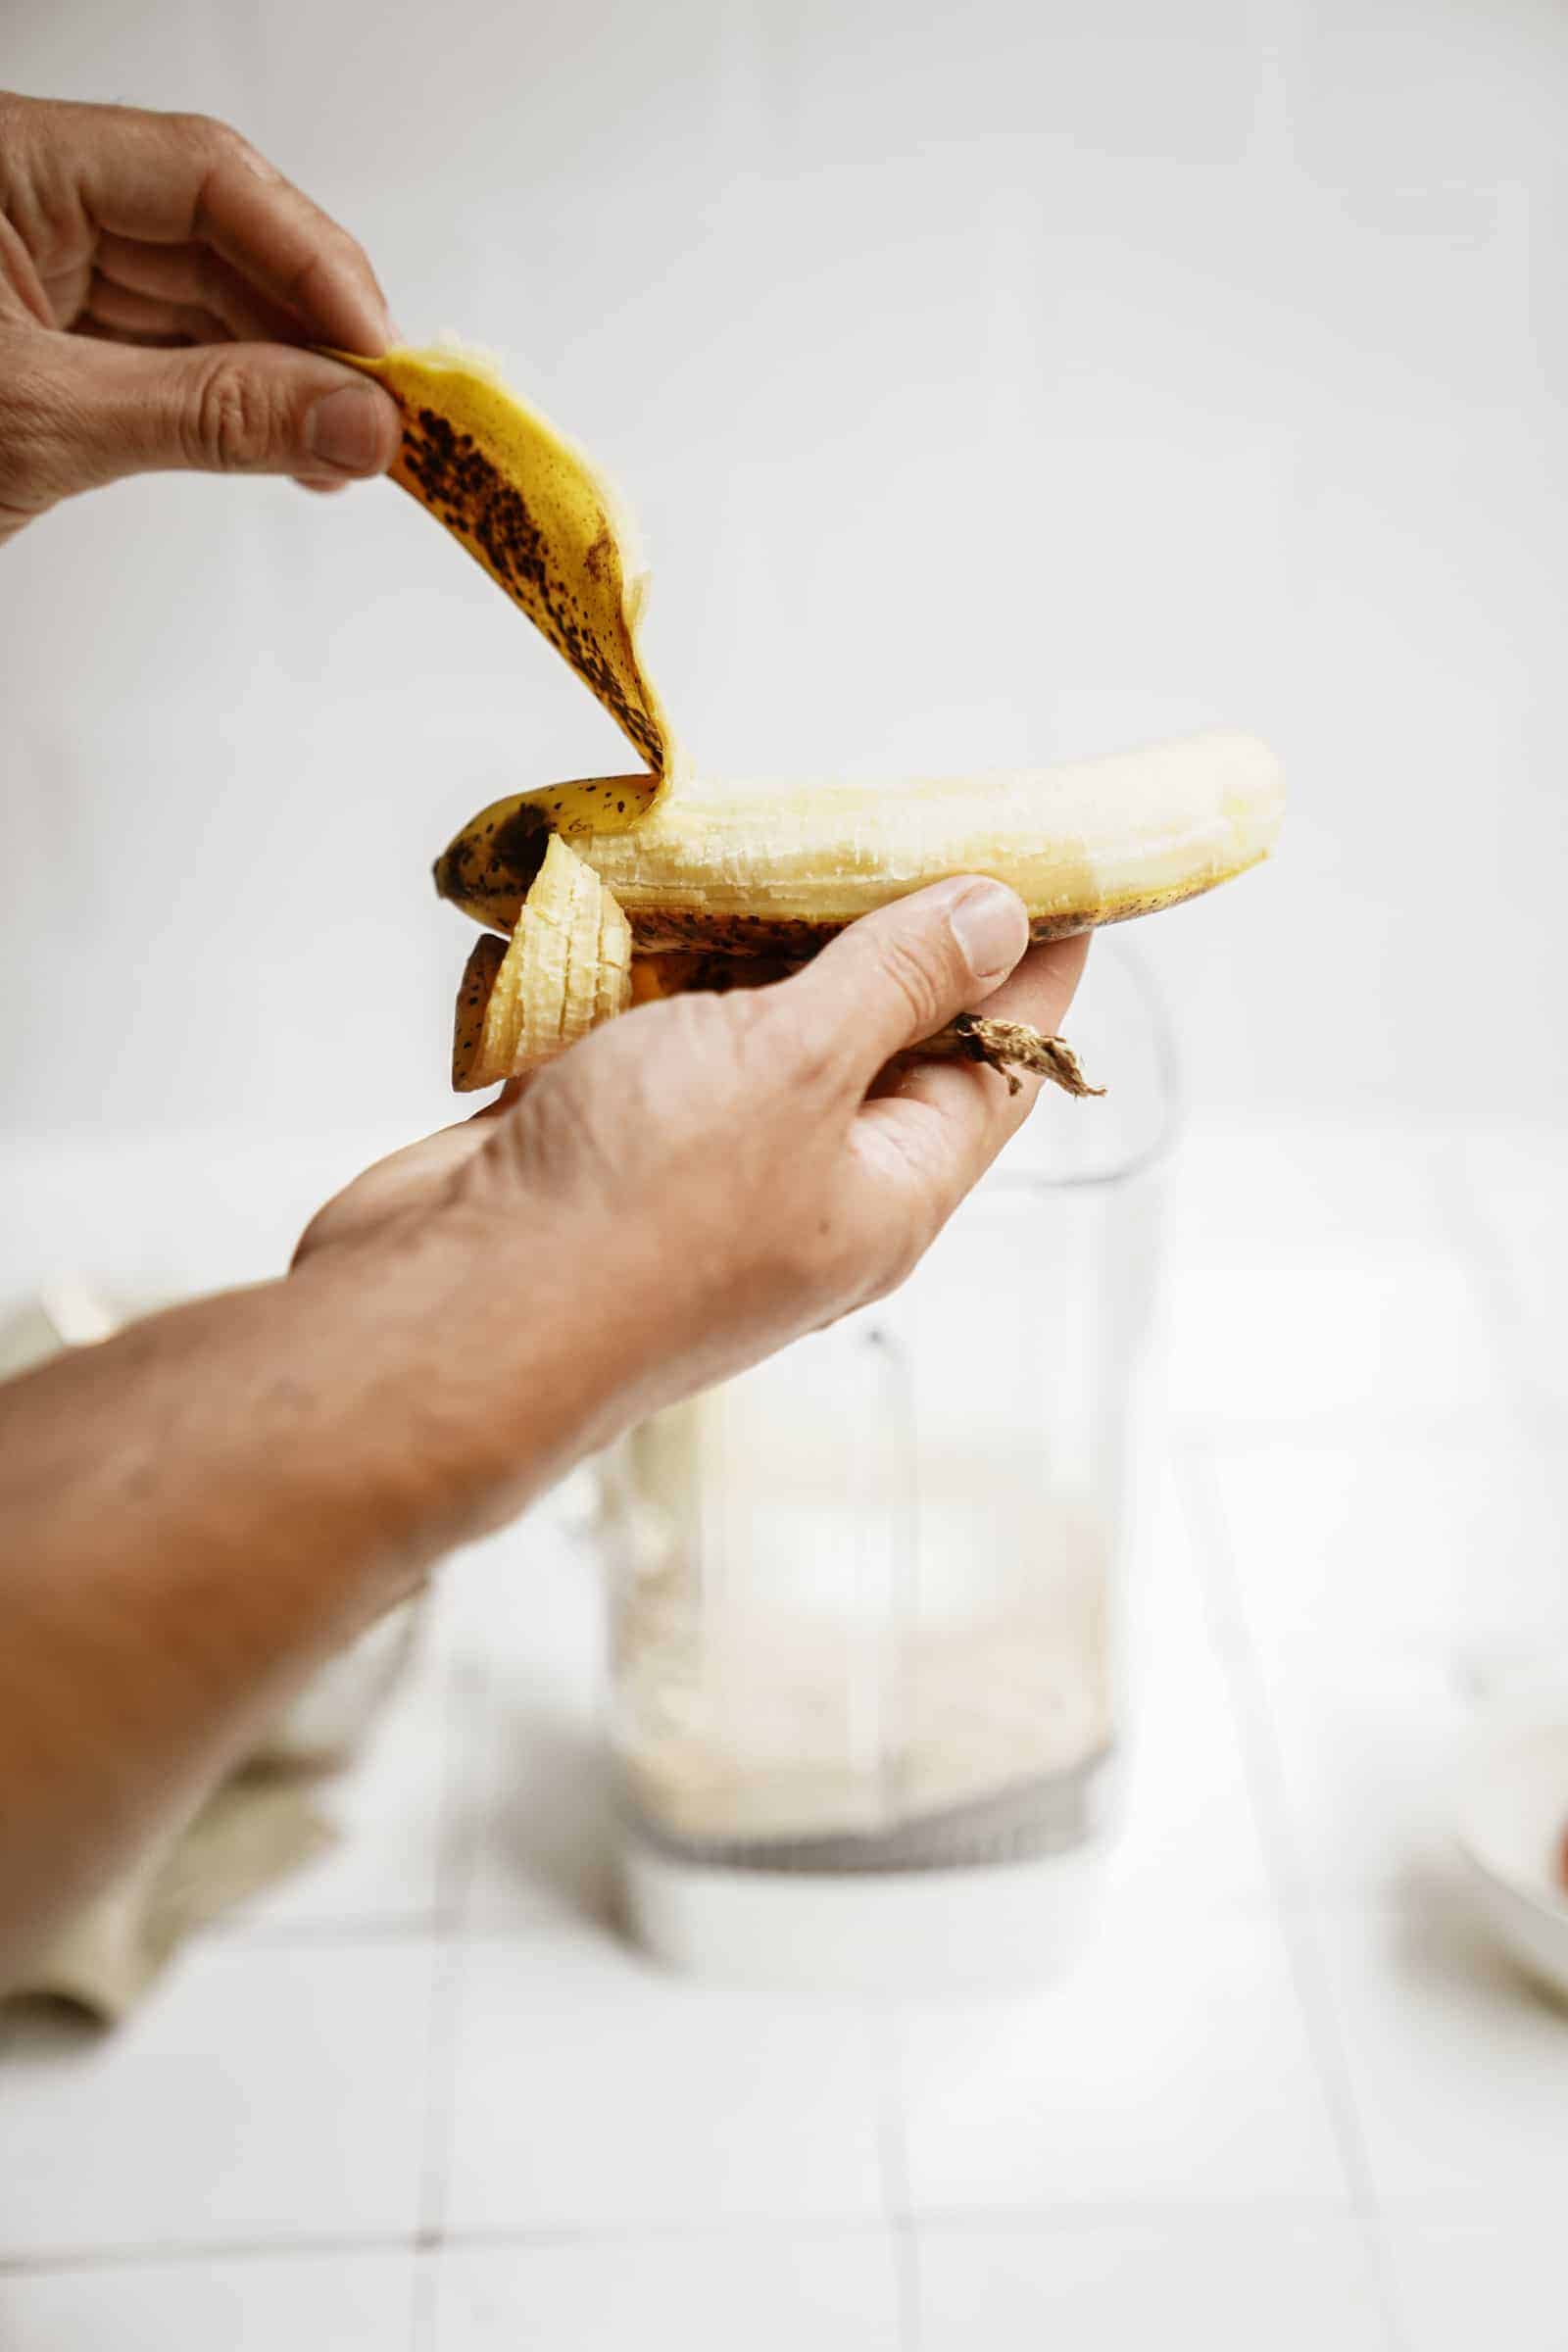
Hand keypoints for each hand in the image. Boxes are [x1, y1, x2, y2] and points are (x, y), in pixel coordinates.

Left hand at [0, 90, 401, 540]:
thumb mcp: (43, 423)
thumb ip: (211, 415)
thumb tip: (357, 423)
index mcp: (5, 162)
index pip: (202, 175)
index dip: (309, 259)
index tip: (379, 353)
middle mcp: (23, 199)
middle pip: (212, 232)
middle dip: (307, 324)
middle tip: (386, 414)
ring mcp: (30, 270)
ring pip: (194, 299)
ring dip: (280, 373)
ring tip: (345, 449)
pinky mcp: (37, 343)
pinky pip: (159, 351)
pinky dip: (227, 400)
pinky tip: (286, 443)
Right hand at [296, 879, 1088, 1528]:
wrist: (447, 1310)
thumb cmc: (639, 1210)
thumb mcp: (799, 1067)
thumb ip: (896, 981)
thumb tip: (1003, 919)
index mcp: (890, 1189)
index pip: (1005, 1060)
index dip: (1040, 961)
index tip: (1059, 863)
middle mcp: (807, 1184)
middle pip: (880, 1038)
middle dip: (889, 930)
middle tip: (896, 817)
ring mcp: (700, 1164)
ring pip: (757, 1030)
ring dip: (759, 940)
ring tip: (774, 834)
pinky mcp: (603, 1137)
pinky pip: (655, 1037)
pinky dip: (656, 967)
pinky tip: (651, 895)